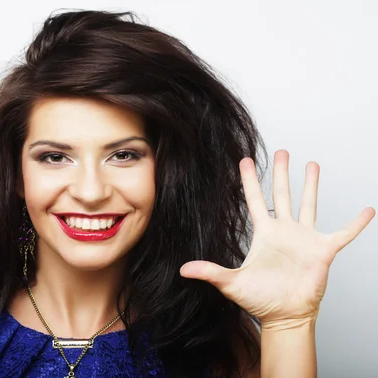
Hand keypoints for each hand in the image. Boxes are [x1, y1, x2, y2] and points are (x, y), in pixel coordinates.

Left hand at [180, 150, 374, 328]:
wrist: (284, 316)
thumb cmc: (260, 300)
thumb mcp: (231, 283)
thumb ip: (210, 272)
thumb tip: (183, 269)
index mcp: (263, 234)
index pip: (254, 200)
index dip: (249, 181)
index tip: (245, 160)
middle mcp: (284, 231)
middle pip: (282, 195)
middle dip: (281, 173)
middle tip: (281, 152)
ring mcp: (305, 239)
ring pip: (309, 205)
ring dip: (311, 186)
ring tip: (312, 164)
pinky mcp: (323, 251)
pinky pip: (343, 233)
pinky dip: (356, 223)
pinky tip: (368, 210)